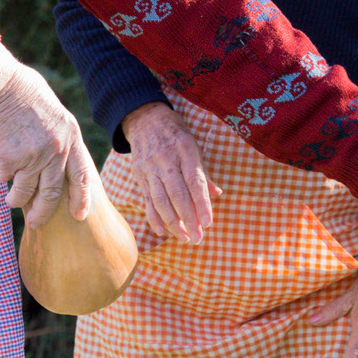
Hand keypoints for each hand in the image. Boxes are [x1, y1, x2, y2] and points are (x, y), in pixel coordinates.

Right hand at [0, 47, 92, 226]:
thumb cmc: (23, 93)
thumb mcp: (54, 114)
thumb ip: (58, 137)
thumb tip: (58, 160)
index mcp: (71, 137)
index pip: (82, 175)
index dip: (81, 198)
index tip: (79, 215)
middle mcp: (56, 150)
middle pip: (52, 194)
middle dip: (42, 213)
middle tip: (36, 222)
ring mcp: (34, 157)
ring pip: (24, 193)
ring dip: (16, 200)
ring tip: (11, 201)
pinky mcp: (10, 160)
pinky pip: (4, 177)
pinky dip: (1, 175)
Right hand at [122, 101, 222, 243]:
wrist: (144, 119)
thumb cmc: (175, 133)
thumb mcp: (193, 145)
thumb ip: (203, 172)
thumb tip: (216, 194)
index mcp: (185, 151)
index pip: (195, 182)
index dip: (202, 204)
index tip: (208, 223)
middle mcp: (167, 161)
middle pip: (178, 195)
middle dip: (189, 219)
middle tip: (198, 238)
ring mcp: (151, 169)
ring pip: (161, 201)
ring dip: (173, 223)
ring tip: (185, 238)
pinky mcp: (140, 176)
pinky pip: (147, 200)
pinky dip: (154, 218)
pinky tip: (163, 232)